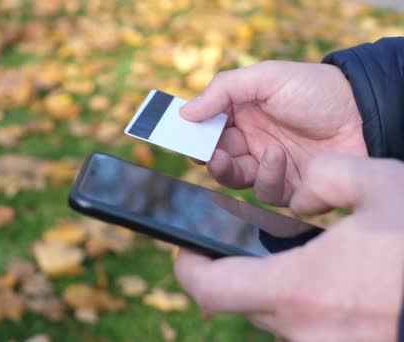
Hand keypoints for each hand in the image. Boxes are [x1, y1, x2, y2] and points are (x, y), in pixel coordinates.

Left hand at [174, 154, 403, 340]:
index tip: (189, 248)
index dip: (189, 269)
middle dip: (239, 274)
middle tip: (254, 247)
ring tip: (308, 262)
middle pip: (241, 304)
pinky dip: (310, 308)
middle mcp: (305, 330)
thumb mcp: (382, 185)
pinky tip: (338, 286)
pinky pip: (309, 331)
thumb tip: (303, 190)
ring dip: (279, 291)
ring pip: (276, 320)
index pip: (209, 289)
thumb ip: (327, 176)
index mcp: (300, 287)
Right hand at [181, 61, 366, 205]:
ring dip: (234, 171)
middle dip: (208, 158)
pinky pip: (265, 194)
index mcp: (242, 116)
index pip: (207, 131)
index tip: (180, 137)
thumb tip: (184, 113)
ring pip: (235, 181)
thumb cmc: (315, 89)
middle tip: (207, 154)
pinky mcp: (289, 188)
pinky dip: (267, 178)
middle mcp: (252, 143)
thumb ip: (222, 90)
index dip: (192, 136)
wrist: (363, 112)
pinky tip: (278, 158)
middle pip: (215, 160)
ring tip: (257, 151)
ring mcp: (269, 167)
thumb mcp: (266, 77)